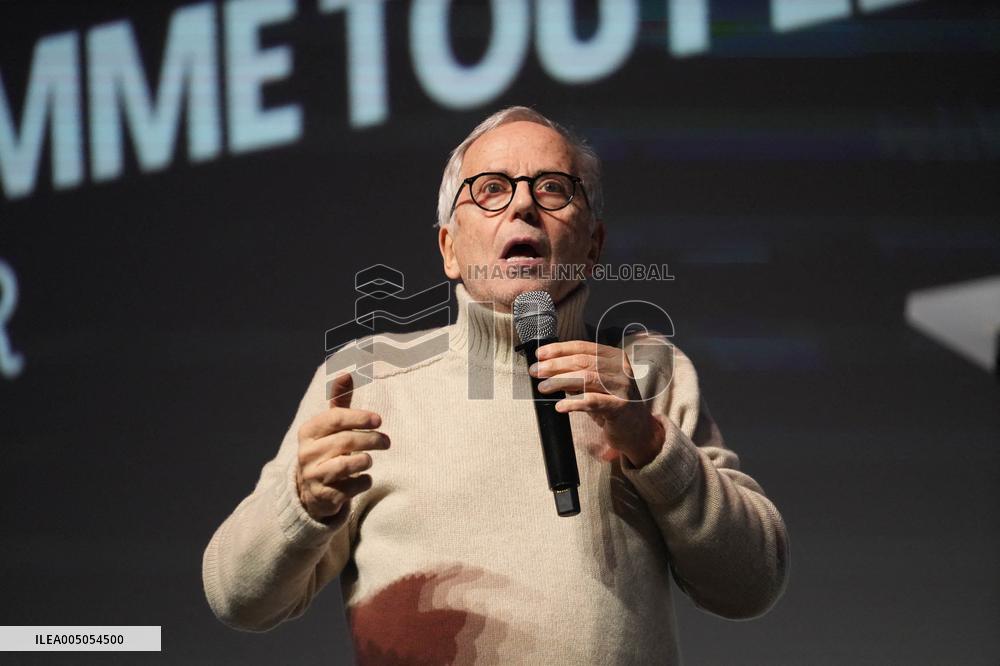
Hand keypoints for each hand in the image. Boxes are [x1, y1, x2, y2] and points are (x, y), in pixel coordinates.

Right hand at [295, 372, 388, 523]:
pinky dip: (363, 481)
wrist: (311, 491)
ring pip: (347, 465)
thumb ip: (340, 401)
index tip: (378, 420)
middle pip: (346, 441)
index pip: (335, 419)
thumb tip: (347, 372)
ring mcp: (313, 476)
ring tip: (368, 459)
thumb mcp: (330, 426)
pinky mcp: (324, 497)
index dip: (359, 417)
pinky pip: (352, 486)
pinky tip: (362, 479)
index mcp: (308, 431)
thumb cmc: (327, 449)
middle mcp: (306, 453)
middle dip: (371, 440)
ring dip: (365, 460)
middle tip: (387, 442)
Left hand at [529, 341, 664, 467]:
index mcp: (614, 357)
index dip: (559, 350)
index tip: (540, 355)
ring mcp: (622, 387)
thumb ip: (579, 373)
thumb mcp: (597, 383)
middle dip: (555, 365)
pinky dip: (574, 402)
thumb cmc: (612, 402)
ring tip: (544, 387)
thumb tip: (548, 368)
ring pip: (586, 378)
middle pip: (582, 361)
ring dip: (560, 382)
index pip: (582, 347)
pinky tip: (560, 406)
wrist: (636, 429)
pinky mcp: (620, 407)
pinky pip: (593, 401)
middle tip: (536, 371)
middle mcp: (620, 368)